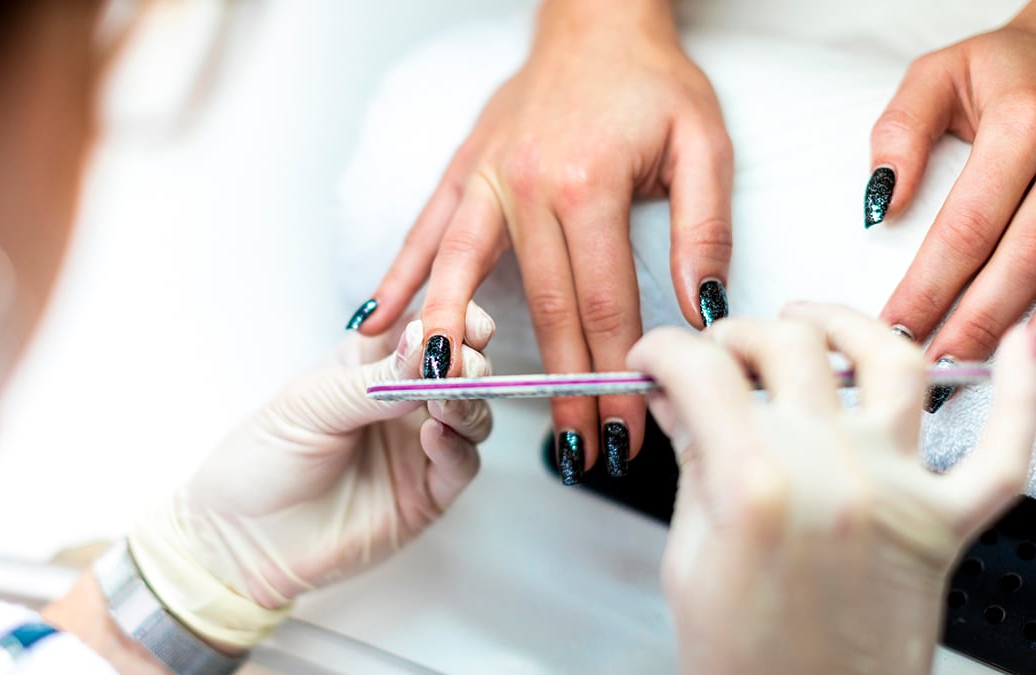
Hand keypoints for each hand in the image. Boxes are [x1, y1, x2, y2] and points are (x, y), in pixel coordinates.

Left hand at [128, 304, 494, 649]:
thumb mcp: (311, 404)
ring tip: (445, 399)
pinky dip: (457, 447)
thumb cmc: (263, 459)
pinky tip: (436, 436)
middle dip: (467, 359)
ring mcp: (418, 446)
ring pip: (472, 413)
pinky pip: (462, 465)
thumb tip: (427, 344)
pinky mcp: (428, 493)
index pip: (428, 328)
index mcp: (373, 363)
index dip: (451, 318)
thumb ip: (374, 379)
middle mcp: (405, 401)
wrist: (242, 537)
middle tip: (454, 363)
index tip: (455, 323)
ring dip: (468, 401)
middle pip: (463, 366)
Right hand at [352, 0, 732, 481]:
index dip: (615, 375)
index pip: (604, 305)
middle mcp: (527, 189)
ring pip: (465, 281)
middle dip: (560, 388)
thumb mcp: (702, 143)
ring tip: (450, 403)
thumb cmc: (649, 79)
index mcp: (589, 185)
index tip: (624, 429)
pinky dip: (401, 281)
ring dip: (462, 350)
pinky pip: (424, 235)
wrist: (594, 19)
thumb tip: (702, 308)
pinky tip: (378, 323)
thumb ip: (702, 229)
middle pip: (545, 311)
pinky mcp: (462, 174)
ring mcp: (486, 182)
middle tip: (572, 449)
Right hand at [627, 304, 1035, 673]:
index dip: (663, 350)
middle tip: (712, 358)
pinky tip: (1015, 347)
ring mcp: (896, 492)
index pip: (701, 370)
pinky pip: (1002, 447)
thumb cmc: (745, 662)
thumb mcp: (690, 556)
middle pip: (787, 345)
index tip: (655, 359)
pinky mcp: (944, 524)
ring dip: (845, 322)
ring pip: (891, 359)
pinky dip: (1019, 389)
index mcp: (754, 484)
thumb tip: (681, 402)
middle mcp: (831, 473)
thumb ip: (692, 463)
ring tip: (813, 321)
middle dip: (734, 336)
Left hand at [868, 9, 1035, 410]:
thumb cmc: (995, 70)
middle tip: (930, 364)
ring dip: (1009, 325)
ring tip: (965, 360)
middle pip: (1020, 262)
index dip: (930, 286)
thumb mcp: (935, 77)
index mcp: (1022, 126)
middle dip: (973, 322)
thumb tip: (880, 205)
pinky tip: (1011, 338)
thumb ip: (901, 133)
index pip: (967, 227)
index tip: (895, 326)